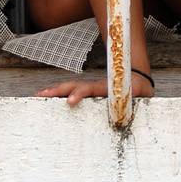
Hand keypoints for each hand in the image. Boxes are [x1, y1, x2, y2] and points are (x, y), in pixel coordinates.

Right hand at [36, 71, 153, 103]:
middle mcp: (95, 86)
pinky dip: (58, 94)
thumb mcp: (142, 95)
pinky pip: (71, 91)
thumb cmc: (139, 91)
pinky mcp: (88, 93)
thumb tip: (134, 101)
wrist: (137, 80)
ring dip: (54, 91)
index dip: (80, 94)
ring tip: (38, 96)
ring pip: (70, 87)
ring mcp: (90, 89)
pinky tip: (47, 98)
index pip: (91, 89)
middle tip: (42, 96)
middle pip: (74, 85)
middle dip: (58, 90)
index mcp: (107, 88)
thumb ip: (137, 97)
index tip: (69, 102)